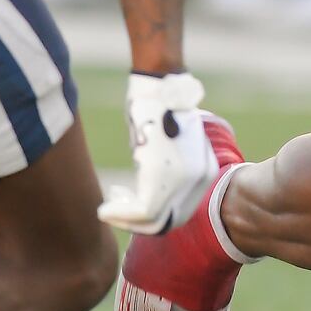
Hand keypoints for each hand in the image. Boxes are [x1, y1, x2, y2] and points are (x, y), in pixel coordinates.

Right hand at [98, 72, 217, 235]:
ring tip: (107, 210)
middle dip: (139, 223)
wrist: (161, 87)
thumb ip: (169, 171)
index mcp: (206, 172)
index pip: (181, 212)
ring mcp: (184, 178)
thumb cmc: (160, 111)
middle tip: (116, 208)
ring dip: (126, 220)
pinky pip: (143, 210)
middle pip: (170, 221)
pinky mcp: (163, 174)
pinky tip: (104, 210)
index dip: (153, 218)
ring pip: (155, 221)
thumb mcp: (173, 146)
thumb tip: (150, 193)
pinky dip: (120, 214)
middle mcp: (201, 178)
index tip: (130, 205)